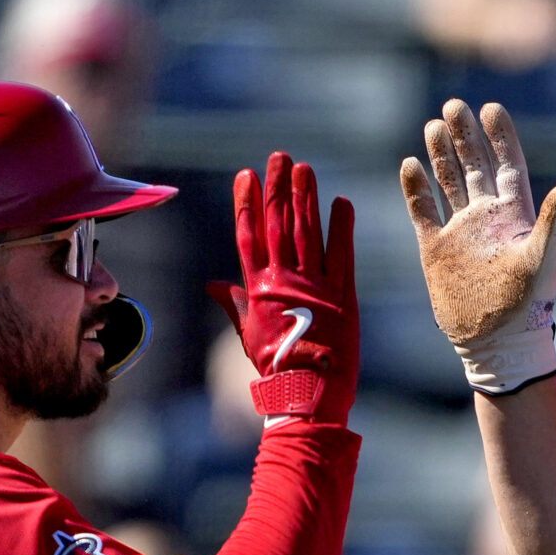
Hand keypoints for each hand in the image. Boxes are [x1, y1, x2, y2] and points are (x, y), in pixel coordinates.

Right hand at [209, 153, 357, 427]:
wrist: (307, 397)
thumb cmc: (276, 369)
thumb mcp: (249, 335)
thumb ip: (235, 303)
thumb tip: (213, 285)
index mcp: (258, 290)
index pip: (249, 237)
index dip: (247, 204)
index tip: (246, 174)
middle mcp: (284, 283)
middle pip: (278, 226)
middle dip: (278, 189)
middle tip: (280, 157)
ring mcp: (314, 288)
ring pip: (307, 233)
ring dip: (306, 198)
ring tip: (304, 169)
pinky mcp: (342, 298)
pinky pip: (342, 256)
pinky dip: (342, 228)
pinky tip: (341, 203)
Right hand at [400, 99, 555, 393]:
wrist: (496, 344)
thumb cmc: (528, 307)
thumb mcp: (544, 261)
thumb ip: (554, 223)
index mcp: (515, 215)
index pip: (507, 165)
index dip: (500, 137)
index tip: (491, 108)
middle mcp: (487, 217)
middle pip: (475, 165)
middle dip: (465, 135)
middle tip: (453, 106)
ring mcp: (461, 231)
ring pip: (449, 181)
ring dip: (441, 154)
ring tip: (433, 125)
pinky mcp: (436, 249)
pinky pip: (423, 211)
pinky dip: (415, 188)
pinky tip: (410, 164)